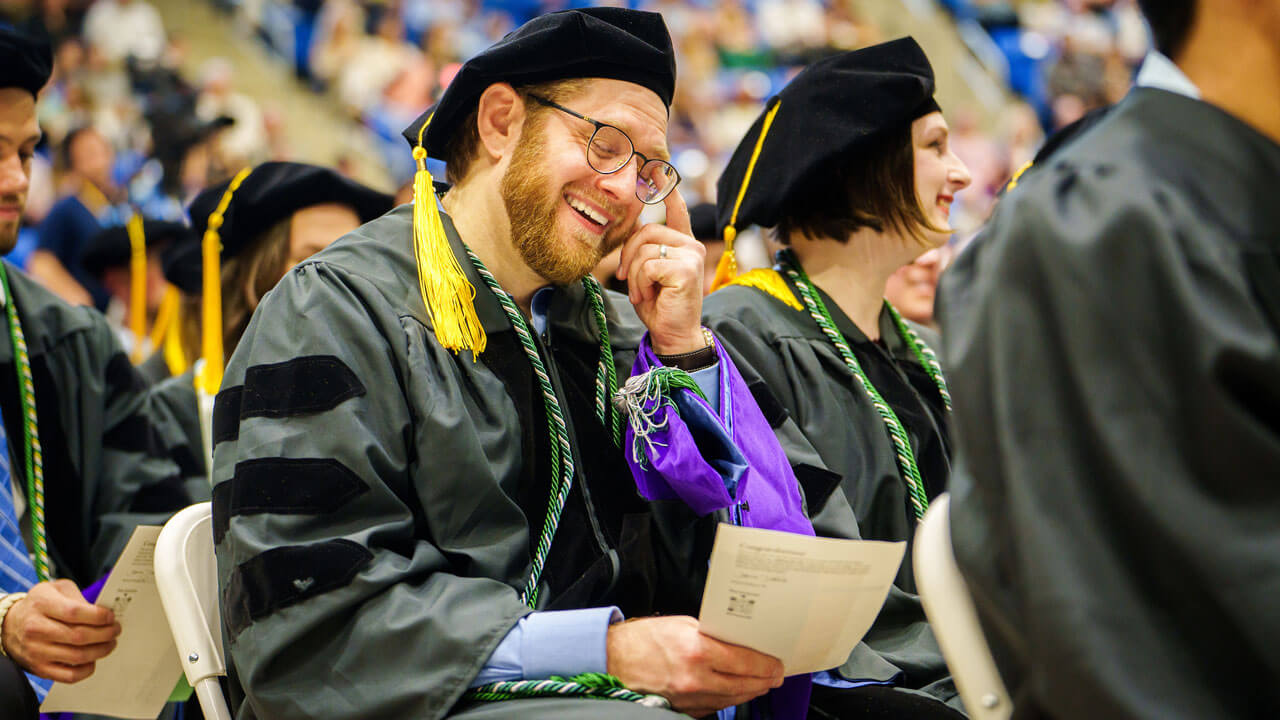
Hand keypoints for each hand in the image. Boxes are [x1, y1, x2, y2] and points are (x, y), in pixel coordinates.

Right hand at [2, 580, 120, 682]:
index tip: (111, 616)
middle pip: (79, 636)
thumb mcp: (55, 589)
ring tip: (110, 643)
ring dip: (101, 650)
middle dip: (105, 633)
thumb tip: (102, 612)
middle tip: (115, 630)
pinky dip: (87, 669)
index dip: (98, 616)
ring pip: (77, 656)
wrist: (10, 625)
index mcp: (41, 604)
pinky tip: (93, 659)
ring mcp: (37, 651)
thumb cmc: (39, 605)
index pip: (74, 612)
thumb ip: (78, 596)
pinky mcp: (39, 668)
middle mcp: (36, 629)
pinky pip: (69, 676)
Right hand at [607, 616, 783, 716]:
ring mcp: (690, 698)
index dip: (767, 664)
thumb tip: (740, 642)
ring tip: (761, 683)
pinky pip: (716, 707)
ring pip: (733, 699)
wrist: (614, 659)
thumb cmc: (644, 639)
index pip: (746, 662)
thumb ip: (714, 635)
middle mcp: (695, 678)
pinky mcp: (685, 710)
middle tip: (775, 675)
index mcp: (697, 651)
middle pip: (745, 685)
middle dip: (765, 680)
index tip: (777, 663)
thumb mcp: (683, 624)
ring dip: (751, 692)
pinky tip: (736, 691)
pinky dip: (730, 699)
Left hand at [616, 190, 706, 353]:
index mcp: (683, 244)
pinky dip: (639, 283)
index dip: (666, 189)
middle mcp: (692, 245)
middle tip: (626, 279)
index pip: (676, 210)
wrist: (672, 334)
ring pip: (644, 249)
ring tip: (641, 292)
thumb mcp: (647, 272)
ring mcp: (692, 256)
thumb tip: (630, 225)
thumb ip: (644, 249)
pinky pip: (648, 265)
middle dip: (628, 255)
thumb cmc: (658, 305)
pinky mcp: (686, 269)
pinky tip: (647, 296)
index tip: (658, 168)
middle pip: (646, 231)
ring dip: (633, 275)